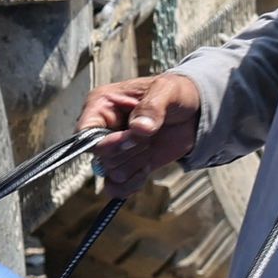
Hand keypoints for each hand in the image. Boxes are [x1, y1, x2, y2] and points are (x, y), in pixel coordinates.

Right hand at [80, 72, 203, 189]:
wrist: (193, 113)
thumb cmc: (175, 94)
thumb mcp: (167, 90)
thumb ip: (152, 106)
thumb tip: (139, 127)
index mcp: (102, 105)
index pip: (84, 132)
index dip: (104, 141)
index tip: (129, 137)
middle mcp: (102, 129)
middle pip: (100, 156)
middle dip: (129, 150)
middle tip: (149, 136)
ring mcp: (113, 150)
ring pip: (111, 173)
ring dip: (136, 164)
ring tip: (150, 146)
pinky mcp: (125, 167)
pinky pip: (116, 188)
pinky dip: (132, 185)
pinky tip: (146, 170)